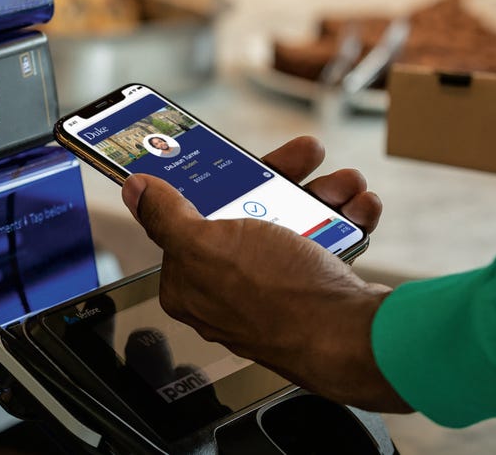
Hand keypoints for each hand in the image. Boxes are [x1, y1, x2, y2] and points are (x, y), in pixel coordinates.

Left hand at [120, 135, 410, 412]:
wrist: (358, 340)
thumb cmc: (280, 299)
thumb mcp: (205, 245)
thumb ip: (165, 216)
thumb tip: (135, 192)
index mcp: (193, 281)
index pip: (195, 219)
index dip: (218, 183)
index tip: (240, 159)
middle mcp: (234, 288)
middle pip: (251, 213)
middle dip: (284, 180)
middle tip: (306, 156)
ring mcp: (279, 290)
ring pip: (297, 222)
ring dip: (324, 195)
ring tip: (344, 185)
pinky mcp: (319, 293)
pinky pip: (331, 243)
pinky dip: (347, 220)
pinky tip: (360, 209)